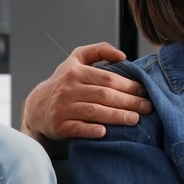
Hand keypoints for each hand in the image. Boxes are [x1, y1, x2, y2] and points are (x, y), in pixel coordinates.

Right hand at [21, 42, 151, 139]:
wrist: (36, 106)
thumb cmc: (64, 82)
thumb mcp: (76, 60)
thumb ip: (99, 50)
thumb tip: (122, 55)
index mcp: (75, 72)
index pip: (107, 79)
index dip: (128, 85)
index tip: (144, 91)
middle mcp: (68, 89)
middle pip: (104, 96)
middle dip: (129, 102)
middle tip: (147, 107)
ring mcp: (62, 108)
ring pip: (93, 112)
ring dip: (117, 117)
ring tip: (135, 120)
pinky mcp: (58, 125)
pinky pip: (77, 128)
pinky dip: (91, 130)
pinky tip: (105, 132)